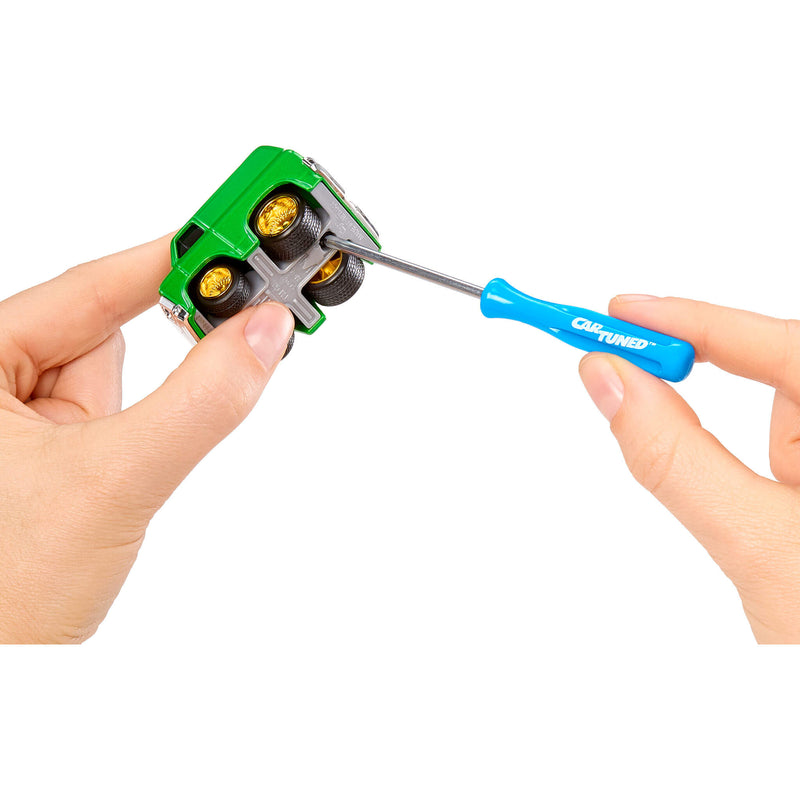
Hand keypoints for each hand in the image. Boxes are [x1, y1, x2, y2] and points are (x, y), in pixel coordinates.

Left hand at [0, 236, 293, 642]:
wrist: (12, 680)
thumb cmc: (7, 594)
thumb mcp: (114, 482)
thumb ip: (200, 402)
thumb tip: (262, 334)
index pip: (85, 289)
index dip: (167, 260)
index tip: (235, 234)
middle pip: (104, 330)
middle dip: (160, 348)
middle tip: (247, 316)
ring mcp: (23, 420)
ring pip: (115, 377)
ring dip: (143, 410)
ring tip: (121, 468)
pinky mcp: (54, 451)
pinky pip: (117, 414)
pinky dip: (141, 431)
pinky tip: (118, 479)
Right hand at [579, 295, 799, 642]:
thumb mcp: (754, 543)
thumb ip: (673, 456)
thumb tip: (606, 381)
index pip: (782, 344)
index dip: (693, 319)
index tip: (619, 310)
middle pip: (777, 364)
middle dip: (703, 367)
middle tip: (619, 363)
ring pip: (779, 408)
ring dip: (737, 436)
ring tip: (748, 505)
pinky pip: (782, 443)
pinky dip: (746, 460)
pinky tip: (767, 511)